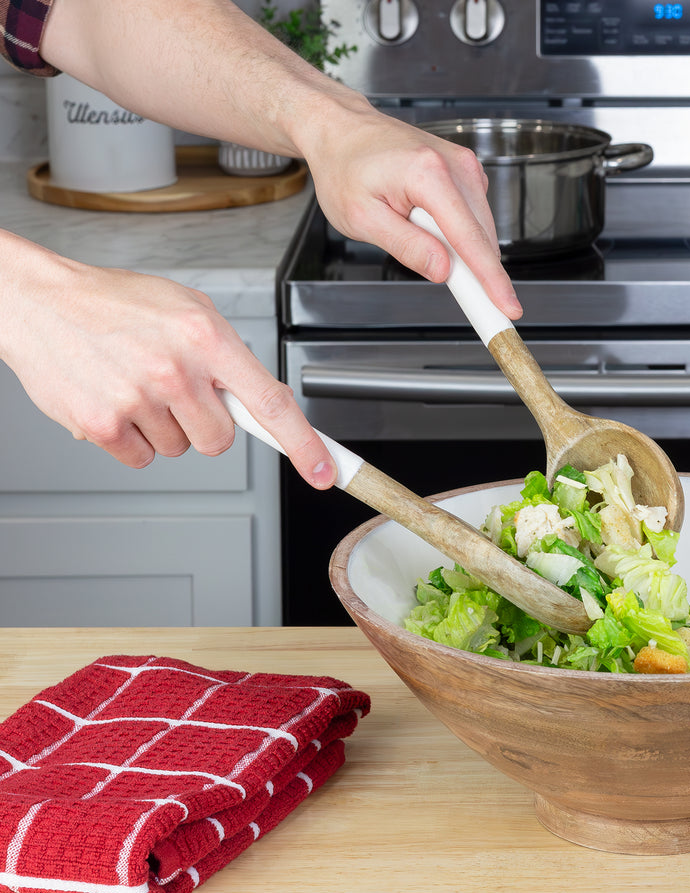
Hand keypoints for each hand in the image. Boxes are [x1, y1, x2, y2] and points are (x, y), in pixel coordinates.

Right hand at [0, 238, 336, 488]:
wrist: (40, 301)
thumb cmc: (116, 304)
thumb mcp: (188, 311)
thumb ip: (229, 356)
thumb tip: (263, 403)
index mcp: (206, 336)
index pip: (271, 403)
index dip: (304, 444)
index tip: (326, 472)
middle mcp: (176, 368)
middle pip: (221, 441)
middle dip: (206, 424)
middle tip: (176, 391)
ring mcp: (138, 398)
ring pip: (181, 449)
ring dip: (164, 427)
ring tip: (137, 385)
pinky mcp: (102, 424)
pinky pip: (142, 458)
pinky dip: (131, 440)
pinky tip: (116, 402)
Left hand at [296, 94, 522, 320]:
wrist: (343, 130)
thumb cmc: (345, 168)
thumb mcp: (363, 218)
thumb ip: (407, 246)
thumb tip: (443, 271)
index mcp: (429, 174)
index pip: (470, 240)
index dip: (492, 281)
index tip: (509, 308)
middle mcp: (455, 165)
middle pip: (481, 238)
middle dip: (472, 271)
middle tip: (456, 296)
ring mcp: (465, 165)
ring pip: (479, 229)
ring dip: (457, 248)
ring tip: (413, 234)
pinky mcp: (466, 171)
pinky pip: (472, 216)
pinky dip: (457, 232)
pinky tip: (426, 223)